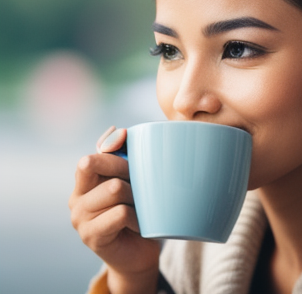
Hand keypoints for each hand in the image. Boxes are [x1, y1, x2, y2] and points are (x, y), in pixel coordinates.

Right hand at [69, 126, 159, 292]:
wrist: (138, 254)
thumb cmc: (137, 213)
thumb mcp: (130, 181)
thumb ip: (120, 157)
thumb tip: (115, 130)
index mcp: (84, 182)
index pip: (92, 155)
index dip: (112, 146)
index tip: (130, 142)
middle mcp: (76, 198)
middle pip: (95, 164)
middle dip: (126, 168)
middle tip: (143, 182)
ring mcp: (80, 218)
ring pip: (114, 188)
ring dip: (137, 195)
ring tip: (142, 206)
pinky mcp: (91, 236)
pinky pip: (120, 212)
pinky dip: (137, 216)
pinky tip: (140, 223)